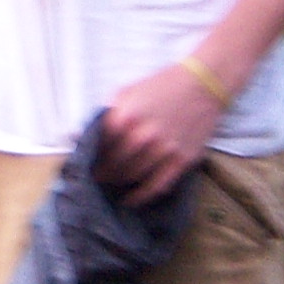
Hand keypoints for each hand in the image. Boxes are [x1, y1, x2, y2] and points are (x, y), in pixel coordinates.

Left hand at [96, 61, 224, 206]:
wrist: (202, 85)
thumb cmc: (163, 86)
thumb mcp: (127, 92)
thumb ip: (105, 114)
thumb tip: (81, 134)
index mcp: (125, 117)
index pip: (100, 147)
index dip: (91, 158)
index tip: (87, 164)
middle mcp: (143, 136)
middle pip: (114, 166)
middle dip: (104, 174)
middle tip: (99, 178)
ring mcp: (163, 150)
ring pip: (132, 177)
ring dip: (119, 183)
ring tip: (112, 185)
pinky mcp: (181, 160)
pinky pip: (157, 186)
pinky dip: (142, 196)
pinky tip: (132, 199)